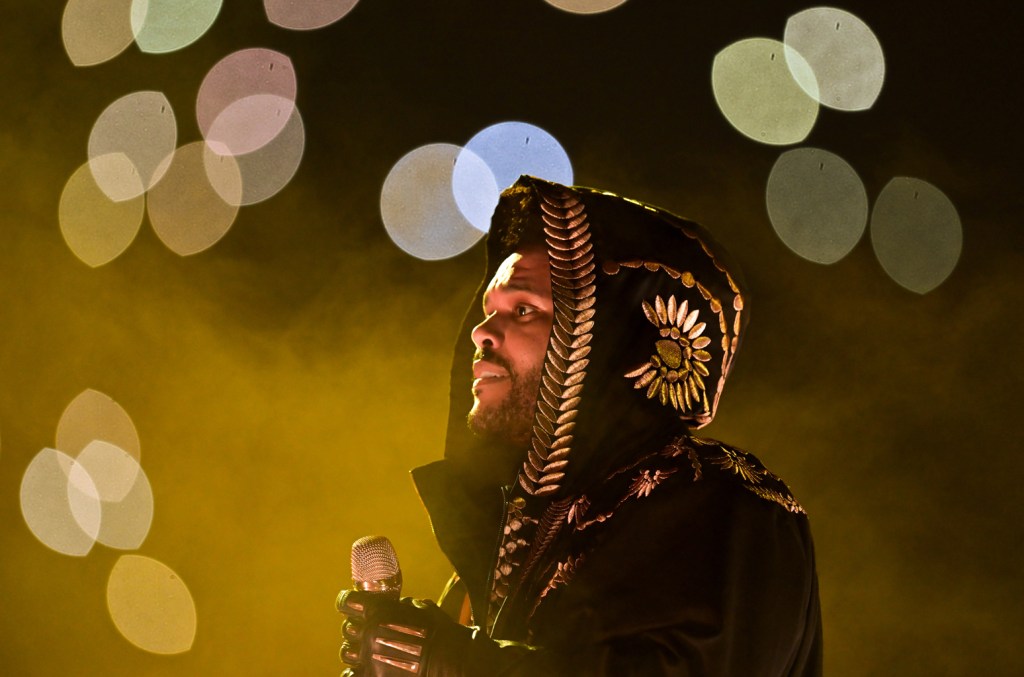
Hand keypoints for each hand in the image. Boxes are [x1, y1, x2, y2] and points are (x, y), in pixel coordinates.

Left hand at [336, 590, 473, 675]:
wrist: (450, 658)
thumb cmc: (439, 631)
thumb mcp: (421, 607)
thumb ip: (401, 607)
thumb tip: (394, 607)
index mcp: (379, 611)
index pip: (348, 601)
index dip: (349, 602)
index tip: (351, 604)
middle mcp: (369, 633)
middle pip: (348, 628)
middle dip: (356, 628)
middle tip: (367, 631)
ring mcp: (369, 658)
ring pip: (347, 652)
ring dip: (356, 651)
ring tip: (366, 653)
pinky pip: (350, 675)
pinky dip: (354, 673)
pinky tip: (363, 670)